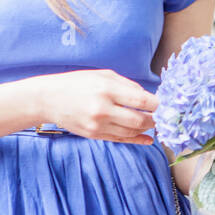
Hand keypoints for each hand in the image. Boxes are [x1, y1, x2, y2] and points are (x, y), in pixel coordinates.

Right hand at [34, 69, 158, 144]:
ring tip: (155, 123)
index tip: (166, 104)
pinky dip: (137, 139)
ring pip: (131, 131)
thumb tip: (149, 96)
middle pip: (139, 120)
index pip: (141, 100)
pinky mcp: (94, 135)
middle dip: (155, 119)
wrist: (48, 99)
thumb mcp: (103, 75)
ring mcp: (98, 124)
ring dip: (146, 128)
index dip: (157, 104)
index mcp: (106, 89)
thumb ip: (128, 85)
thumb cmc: (78, 83)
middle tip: (163, 116)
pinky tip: (148, 139)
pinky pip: (121, 139)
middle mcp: (103, 109)